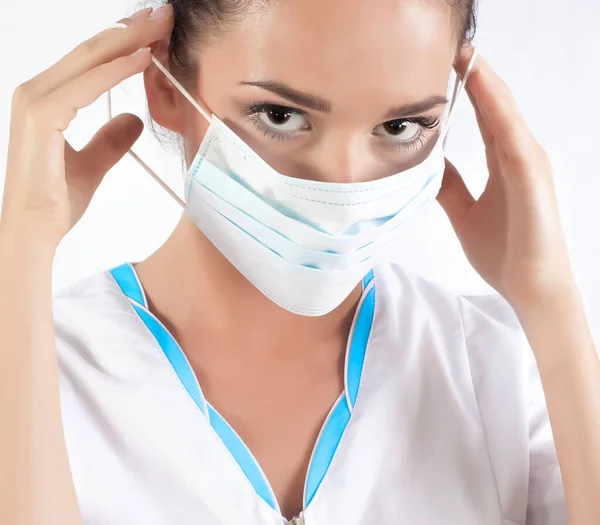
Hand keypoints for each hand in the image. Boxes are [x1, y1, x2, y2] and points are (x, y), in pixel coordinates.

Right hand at [0, 5, 173, 248]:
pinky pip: (86, 84)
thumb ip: (110, 139)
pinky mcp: (41, 115)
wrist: (36, 229)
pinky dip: (116, 69)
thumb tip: (133, 119)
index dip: (125, 41)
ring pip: (89, 58)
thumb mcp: (94, 162)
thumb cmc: (57, 198)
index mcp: (49, 98)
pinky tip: (143, 58)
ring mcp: (36, 100)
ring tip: (161, 24)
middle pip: (92, 50)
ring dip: (128, 39)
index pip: (92, 60)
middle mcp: (38, 91)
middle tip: (164, 13)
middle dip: (131, 29)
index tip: (156, 29)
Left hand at [437, 45, 574, 308]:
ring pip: (504, 111)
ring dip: (484, 80)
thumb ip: (450, 188)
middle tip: (453, 46)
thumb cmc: (505, 253)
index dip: (466, 90)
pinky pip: (510, 132)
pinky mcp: (531, 174)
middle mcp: (518, 156)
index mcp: (504, 164)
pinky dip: (495, 107)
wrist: (529, 286)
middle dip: (474, 75)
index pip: (484, 117)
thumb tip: (428, 167)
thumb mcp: (465, 214)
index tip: (443, 67)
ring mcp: (528, 162)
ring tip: (464, 52)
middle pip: (495, 105)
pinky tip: (479, 86)